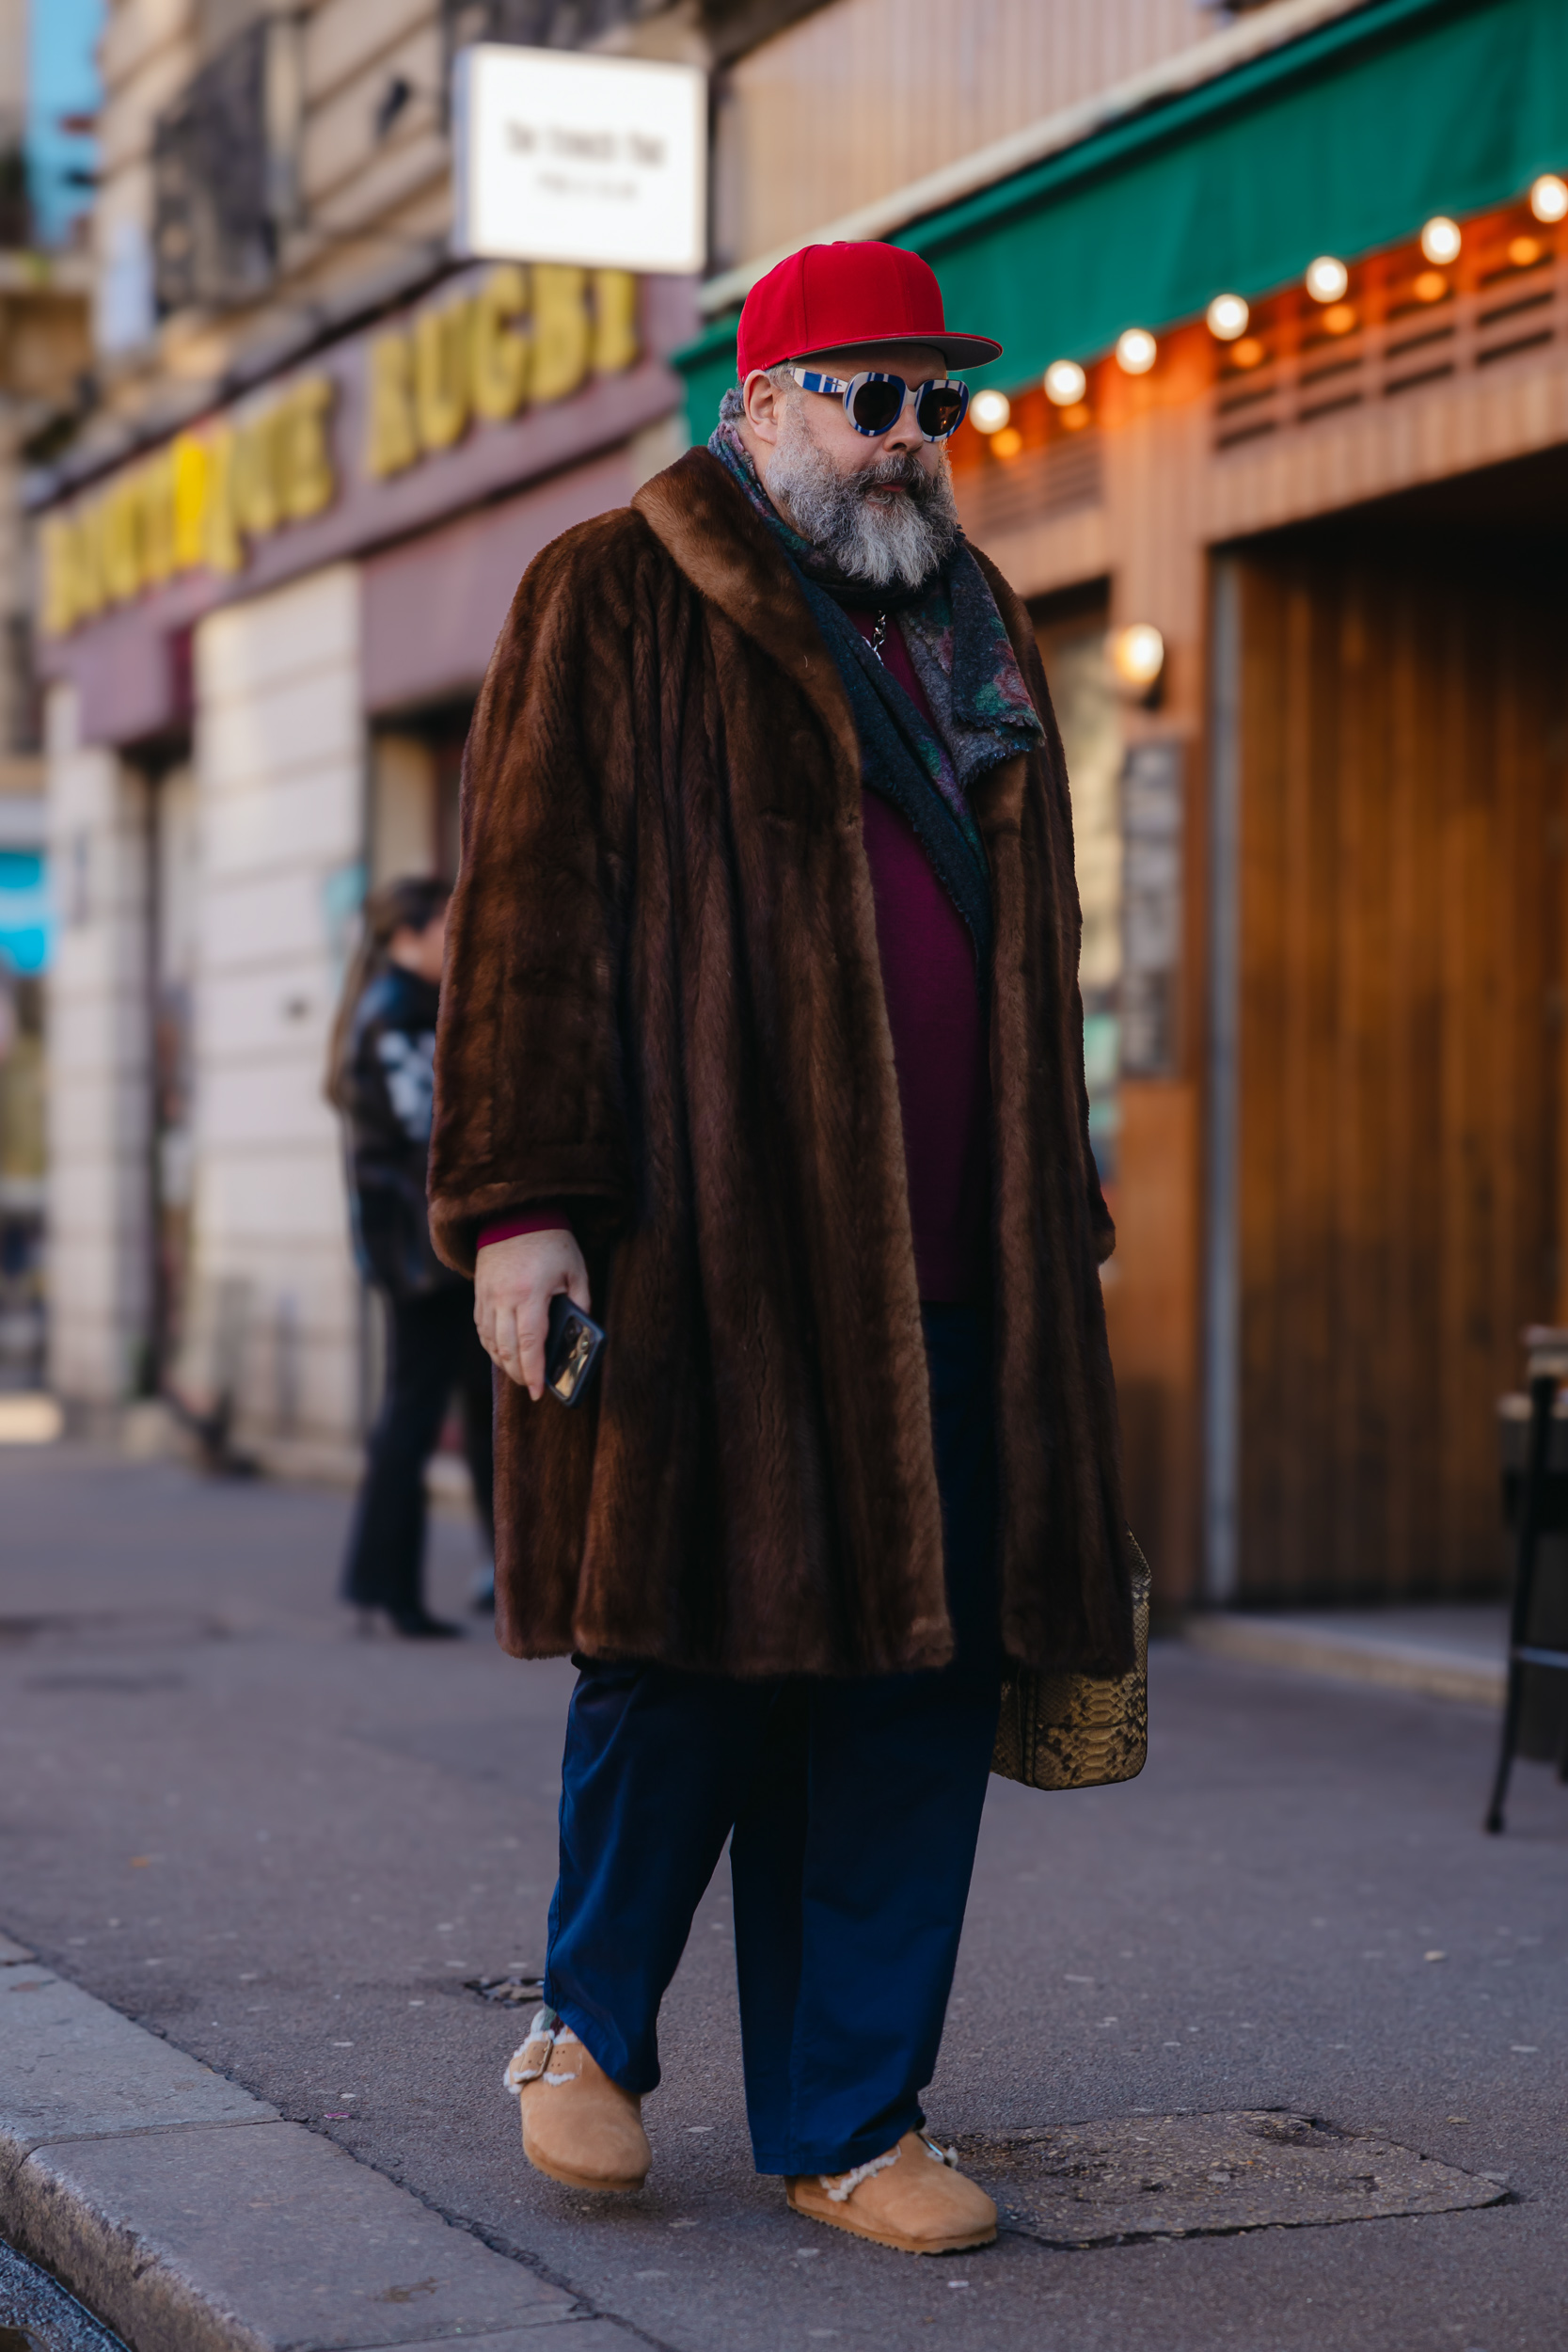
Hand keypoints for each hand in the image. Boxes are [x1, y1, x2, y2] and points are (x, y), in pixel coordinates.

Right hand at [475, 1229, 589, 1398]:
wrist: (516, 1215)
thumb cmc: (551, 1242)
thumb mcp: (575, 1271)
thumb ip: (580, 1302)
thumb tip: (580, 1332)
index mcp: (531, 1293)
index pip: (530, 1343)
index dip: (534, 1372)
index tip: (539, 1391)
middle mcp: (504, 1298)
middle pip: (507, 1349)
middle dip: (520, 1374)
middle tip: (532, 1386)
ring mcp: (487, 1297)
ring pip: (490, 1342)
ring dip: (504, 1363)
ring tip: (519, 1374)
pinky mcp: (479, 1294)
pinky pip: (481, 1328)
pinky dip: (491, 1346)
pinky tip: (502, 1354)